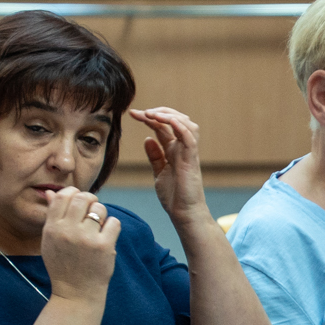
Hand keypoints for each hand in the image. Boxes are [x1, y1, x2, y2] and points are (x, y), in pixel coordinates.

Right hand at [37, 187, 118, 301]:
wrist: (76, 292)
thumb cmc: (63, 265)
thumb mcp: (49, 240)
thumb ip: (52, 215)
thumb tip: (50, 192)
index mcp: (52, 228)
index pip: (62, 196)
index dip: (74, 193)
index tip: (80, 199)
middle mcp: (67, 231)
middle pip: (83, 197)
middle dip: (91, 199)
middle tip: (93, 209)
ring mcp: (86, 238)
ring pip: (100, 209)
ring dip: (102, 214)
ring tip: (98, 226)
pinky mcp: (103, 246)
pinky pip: (114, 222)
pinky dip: (112, 227)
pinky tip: (106, 236)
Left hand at [134, 107, 210, 222]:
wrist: (184, 213)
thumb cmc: (174, 196)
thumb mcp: (159, 172)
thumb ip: (154, 155)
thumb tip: (147, 139)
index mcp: (174, 150)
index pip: (163, 127)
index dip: (149, 118)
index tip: (133, 113)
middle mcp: (183, 148)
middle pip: (176, 120)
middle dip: (159, 112)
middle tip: (142, 112)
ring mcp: (189, 153)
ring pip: (186, 124)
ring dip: (169, 115)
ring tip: (153, 114)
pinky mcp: (192, 160)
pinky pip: (189, 138)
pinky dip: (180, 127)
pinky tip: (167, 121)